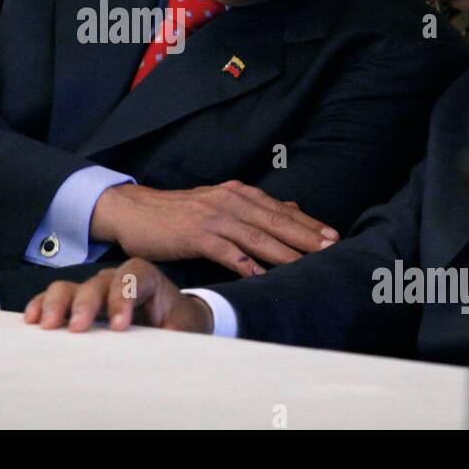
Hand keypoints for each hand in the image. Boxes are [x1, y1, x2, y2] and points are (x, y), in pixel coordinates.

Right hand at [22, 259, 212, 333]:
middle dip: (85, 303)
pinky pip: (55, 302)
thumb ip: (177, 333)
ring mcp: (93, 292)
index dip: (123, 296)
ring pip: (70, 288)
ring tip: (46, 325)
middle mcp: (115, 281)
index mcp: (146, 279)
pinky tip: (31, 320)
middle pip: (96, 282)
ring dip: (56, 304)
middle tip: (77, 328)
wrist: (173, 322)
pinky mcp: (77, 307)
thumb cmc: (179, 322)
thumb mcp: (185, 328)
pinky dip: (41, 307)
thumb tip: (168, 345)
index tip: (119, 327)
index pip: (132, 277)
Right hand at [89, 180, 336, 276]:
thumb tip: (295, 210)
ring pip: (255, 236)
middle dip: (305, 236)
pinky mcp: (194, 235)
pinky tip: (261, 275)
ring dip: (283, 250)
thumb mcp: (219, 203)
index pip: (280, 210)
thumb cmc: (178, 212)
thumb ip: (255, 208)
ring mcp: (211, 217)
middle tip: (331, 248)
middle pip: (274, 221)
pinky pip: (225, 251)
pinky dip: (244, 263)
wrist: (134, 210)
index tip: (334, 236)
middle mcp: (228, 201)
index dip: (308, 223)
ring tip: (307, 263)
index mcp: (237, 194)